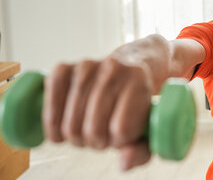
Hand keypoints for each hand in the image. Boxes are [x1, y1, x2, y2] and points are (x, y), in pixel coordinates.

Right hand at [42, 56, 154, 170]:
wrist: (123, 73)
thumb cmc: (134, 107)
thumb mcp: (145, 129)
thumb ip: (141, 151)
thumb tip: (123, 163)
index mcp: (138, 80)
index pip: (120, 128)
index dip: (117, 142)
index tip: (120, 137)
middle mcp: (113, 67)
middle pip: (93, 128)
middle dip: (95, 142)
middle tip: (101, 137)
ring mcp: (87, 65)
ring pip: (71, 122)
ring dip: (75, 137)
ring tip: (85, 132)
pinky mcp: (63, 68)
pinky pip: (50, 103)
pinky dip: (52, 124)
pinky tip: (60, 129)